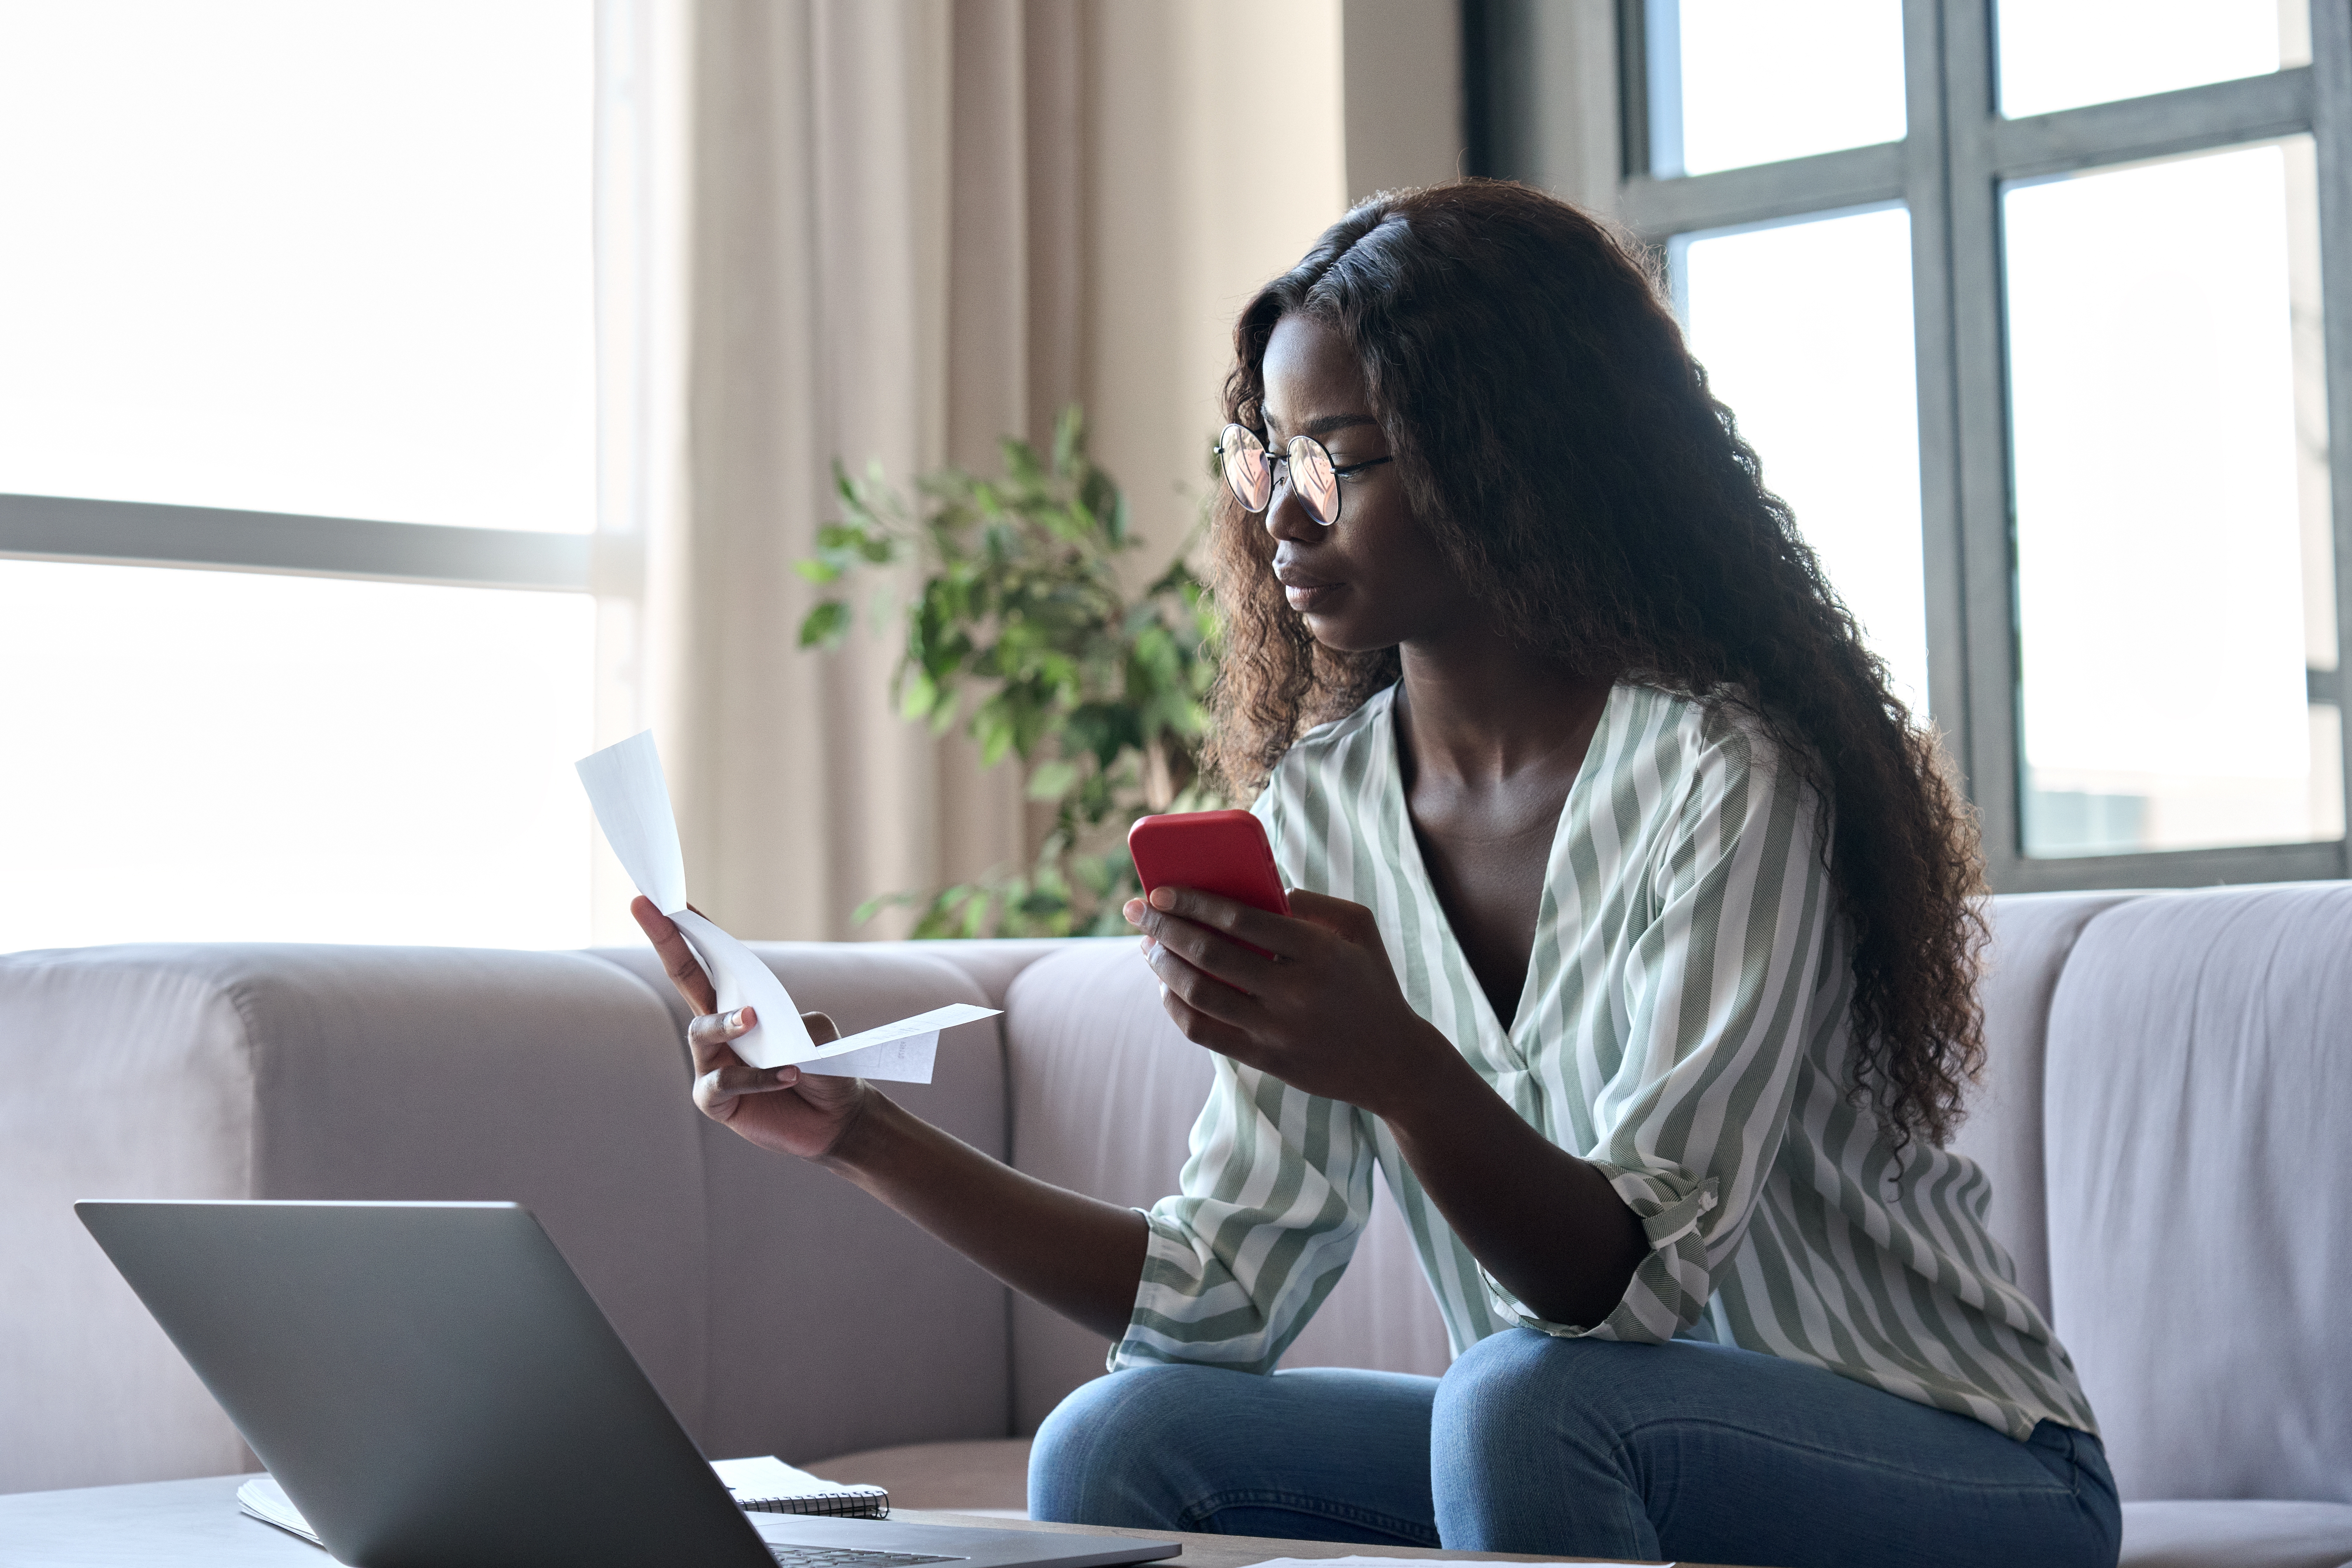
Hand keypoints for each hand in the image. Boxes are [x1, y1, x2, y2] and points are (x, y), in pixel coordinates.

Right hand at [631, 895, 870, 1159]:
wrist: (837, 1117)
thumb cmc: (825, 1068)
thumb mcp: (817, 1034)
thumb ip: (793, 1023)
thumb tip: (765, 1026)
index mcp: (740, 1003)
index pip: (712, 961)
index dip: (690, 930)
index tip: (668, 899)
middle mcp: (718, 1030)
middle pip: (683, 977)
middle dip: (664, 940)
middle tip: (645, 906)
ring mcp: (712, 1063)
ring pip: (701, 1030)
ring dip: (727, 1023)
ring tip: (754, 1020)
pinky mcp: (717, 1100)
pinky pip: (723, 1081)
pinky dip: (756, 1077)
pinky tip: (787, 1075)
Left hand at [1125, 886, 1452, 1115]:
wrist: (1394, 1063)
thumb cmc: (1371, 983)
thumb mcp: (1359, 929)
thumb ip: (1313, 902)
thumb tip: (1260, 890)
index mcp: (1318, 952)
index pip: (1240, 918)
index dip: (1192, 902)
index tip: (1160, 890)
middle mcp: (1294, 992)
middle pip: (1210, 955)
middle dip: (1164, 929)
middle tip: (1137, 912)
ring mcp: (1277, 1030)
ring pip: (1199, 995)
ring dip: (1163, 967)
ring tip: (1147, 947)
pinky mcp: (1265, 1060)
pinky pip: (1203, 1033)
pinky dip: (1175, 1008)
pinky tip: (1166, 988)